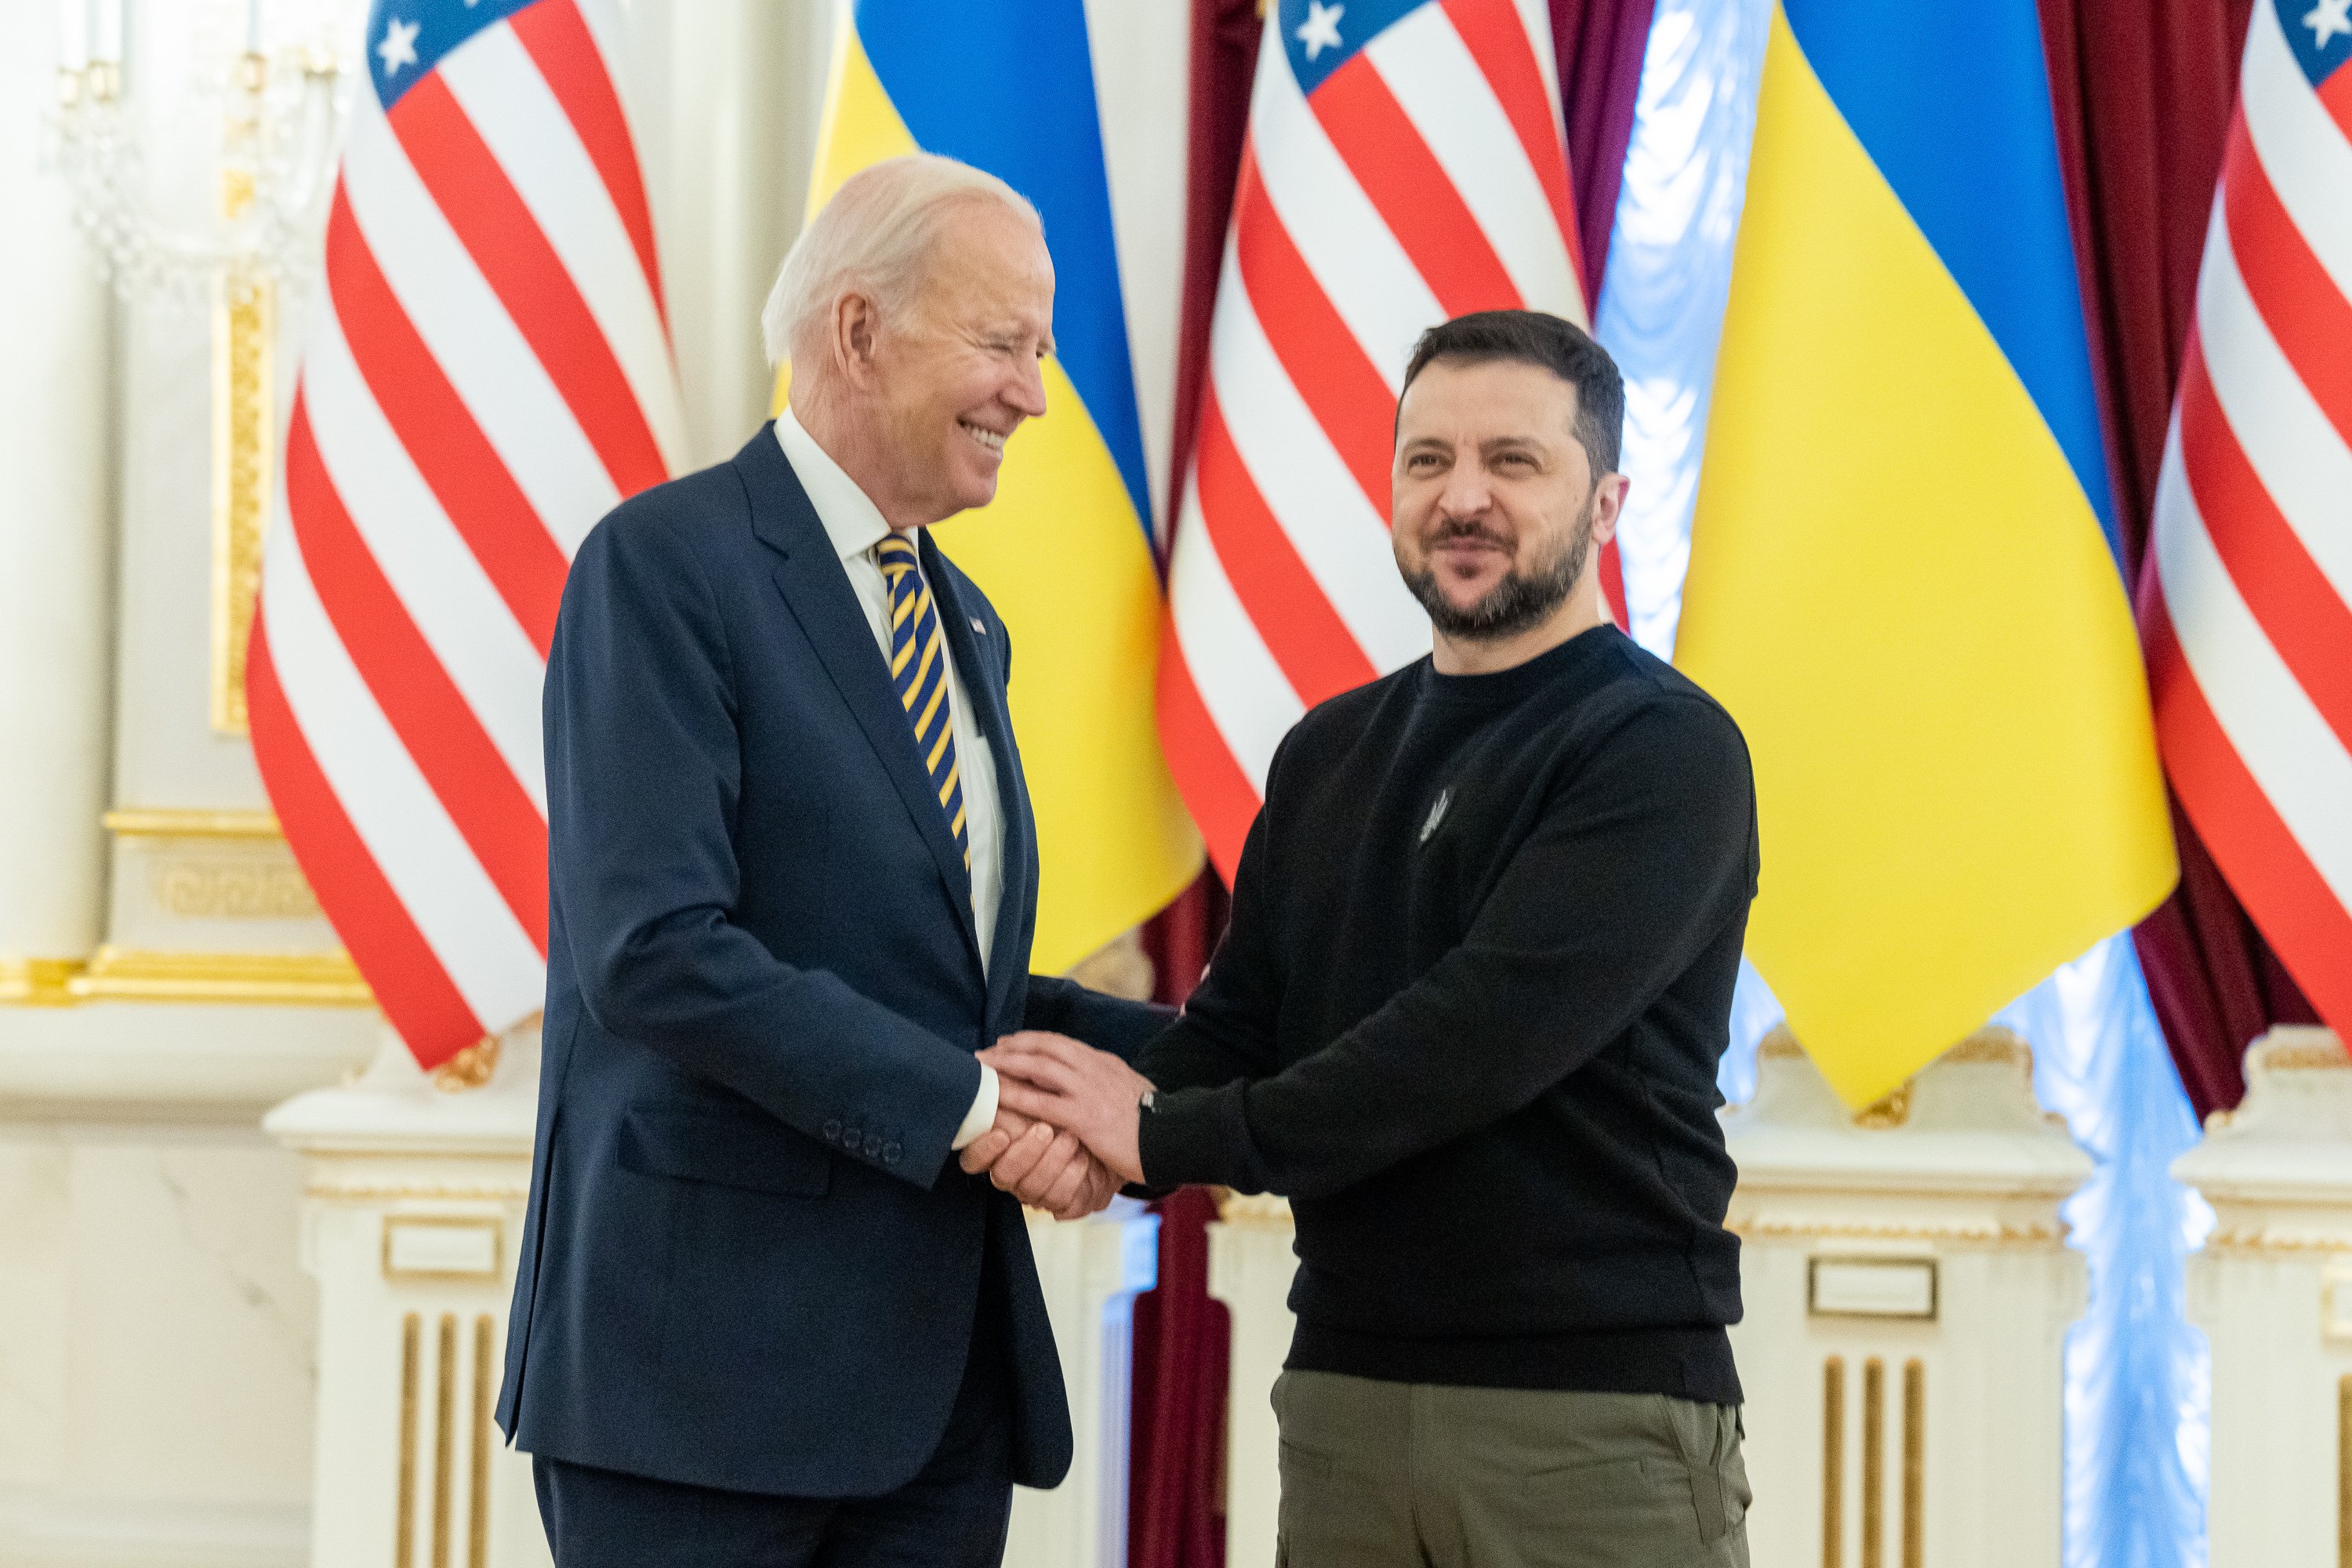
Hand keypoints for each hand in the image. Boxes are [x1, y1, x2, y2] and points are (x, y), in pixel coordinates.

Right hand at [958, 1103, 1120, 1220]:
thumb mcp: (1046, 1100)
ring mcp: (1040, 1192)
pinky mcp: (1066, 1204)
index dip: (982, 1149)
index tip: (1001, 1134)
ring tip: (1071, 1139)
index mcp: (1002, 1151)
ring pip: (1033, 1189)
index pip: (974, 1160)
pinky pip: (1063, 1200)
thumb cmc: (1071, 1117)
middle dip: (1025, 1153)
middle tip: (1044, 1130)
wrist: (1114, 1149)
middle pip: (1004, 1175)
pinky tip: (1084, 1160)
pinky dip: (1073, 1178)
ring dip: (1052, 1161)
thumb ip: (1020, 1087)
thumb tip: (998, 1055)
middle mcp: (1016, 1174)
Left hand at [981, 1031, 1152, 1185]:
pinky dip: (1014, 1096)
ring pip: (1038, 1067)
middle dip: (1012, 1047)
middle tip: (987, 1051)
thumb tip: (1097, 1087)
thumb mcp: (1132, 1092)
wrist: (1179, 1136)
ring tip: (983, 1069)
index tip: (1011, 1043)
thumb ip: (1109, 1085)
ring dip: (1006, 1065)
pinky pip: (1039, 1102)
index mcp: (1104, 1062)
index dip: (1032, 1041)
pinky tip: (996, 1098)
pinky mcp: (1082, 1116)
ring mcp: (1087, 1090)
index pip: (1061, 1043)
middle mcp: (1093, 1068)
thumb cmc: (1158, 1123)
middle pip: (1044, 1047)